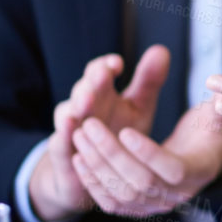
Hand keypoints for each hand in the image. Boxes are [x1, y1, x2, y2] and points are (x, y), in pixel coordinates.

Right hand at [30, 48, 171, 221]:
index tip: (118, 63)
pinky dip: (63, 137)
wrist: (95, 171)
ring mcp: (71, 131)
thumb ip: (148, 81)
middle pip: (82, 90)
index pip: (99, 73)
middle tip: (101, 75)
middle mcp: (82, 109)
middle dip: (91, 82)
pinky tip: (69, 131)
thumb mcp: (138, 107)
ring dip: (76, 107)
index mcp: (101, 94)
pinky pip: (60, 144)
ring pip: (68, 115)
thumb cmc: (119, 133)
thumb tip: (162, 49)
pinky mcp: (64, 156)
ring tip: (86, 100)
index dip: (105, 66)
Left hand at [70, 102, 221, 219]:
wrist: (197, 158)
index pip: (173, 169)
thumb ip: (220, 105)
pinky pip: (111, 203)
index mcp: (200, 170)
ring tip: (81, 136)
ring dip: (97, 165)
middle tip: (90, 124)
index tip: (126, 129)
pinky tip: (80, 158)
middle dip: (111, 152)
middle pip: (141, 182)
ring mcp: (156, 205)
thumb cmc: (206, 132)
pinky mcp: (138, 209)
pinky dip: (92, 183)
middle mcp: (178, 194)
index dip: (148, 152)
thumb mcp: (217, 116)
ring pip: (122, 193)